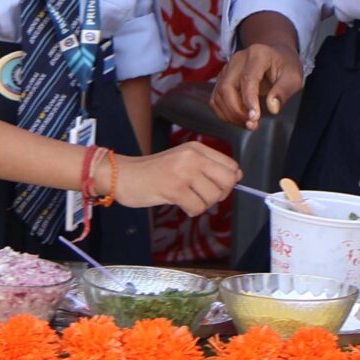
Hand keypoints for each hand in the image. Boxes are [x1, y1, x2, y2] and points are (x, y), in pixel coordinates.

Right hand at [114, 140, 242, 216]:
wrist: (124, 175)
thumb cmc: (153, 172)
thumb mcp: (182, 161)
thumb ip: (206, 167)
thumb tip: (235, 179)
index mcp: (197, 148)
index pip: (231, 165)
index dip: (229, 181)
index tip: (216, 187)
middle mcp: (193, 157)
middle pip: (228, 181)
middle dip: (220, 194)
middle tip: (203, 196)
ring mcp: (184, 172)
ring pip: (214, 197)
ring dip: (202, 204)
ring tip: (186, 198)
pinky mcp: (175, 188)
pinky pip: (198, 207)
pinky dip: (191, 211)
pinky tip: (179, 203)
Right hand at [211, 43, 306, 130]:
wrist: (277, 57)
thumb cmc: (285, 67)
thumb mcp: (294, 78)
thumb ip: (284, 92)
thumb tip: (272, 108)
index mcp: (257, 55)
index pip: (247, 79)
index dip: (249, 101)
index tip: (254, 118)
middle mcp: (238, 59)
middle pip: (227, 87)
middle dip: (237, 111)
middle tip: (252, 125)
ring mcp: (227, 68)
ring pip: (219, 95)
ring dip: (230, 114)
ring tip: (248, 124)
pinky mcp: (222, 79)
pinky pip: (216, 99)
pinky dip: (224, 113)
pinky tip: (239, 119)